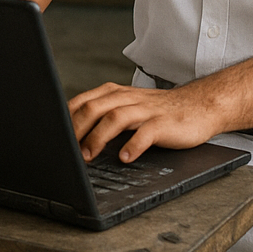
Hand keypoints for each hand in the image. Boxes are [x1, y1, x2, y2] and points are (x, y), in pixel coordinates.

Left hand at [68, 82, 226, 162]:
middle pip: (95, 108)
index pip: (83, 101)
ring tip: (88, 156)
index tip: (54, 135)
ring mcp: (146, 110)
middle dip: (77, 129)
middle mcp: (127, 98)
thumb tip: (73, 133)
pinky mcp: (163, 124)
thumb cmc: (158, 110)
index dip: (66, 118)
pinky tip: (125, 157)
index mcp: (115, 93)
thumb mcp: (127, 107)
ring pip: (116, 118)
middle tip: (66, 149)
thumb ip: (104, 114)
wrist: (199, 105)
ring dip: (98, 137)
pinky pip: (146, 133)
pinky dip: (133, 146)